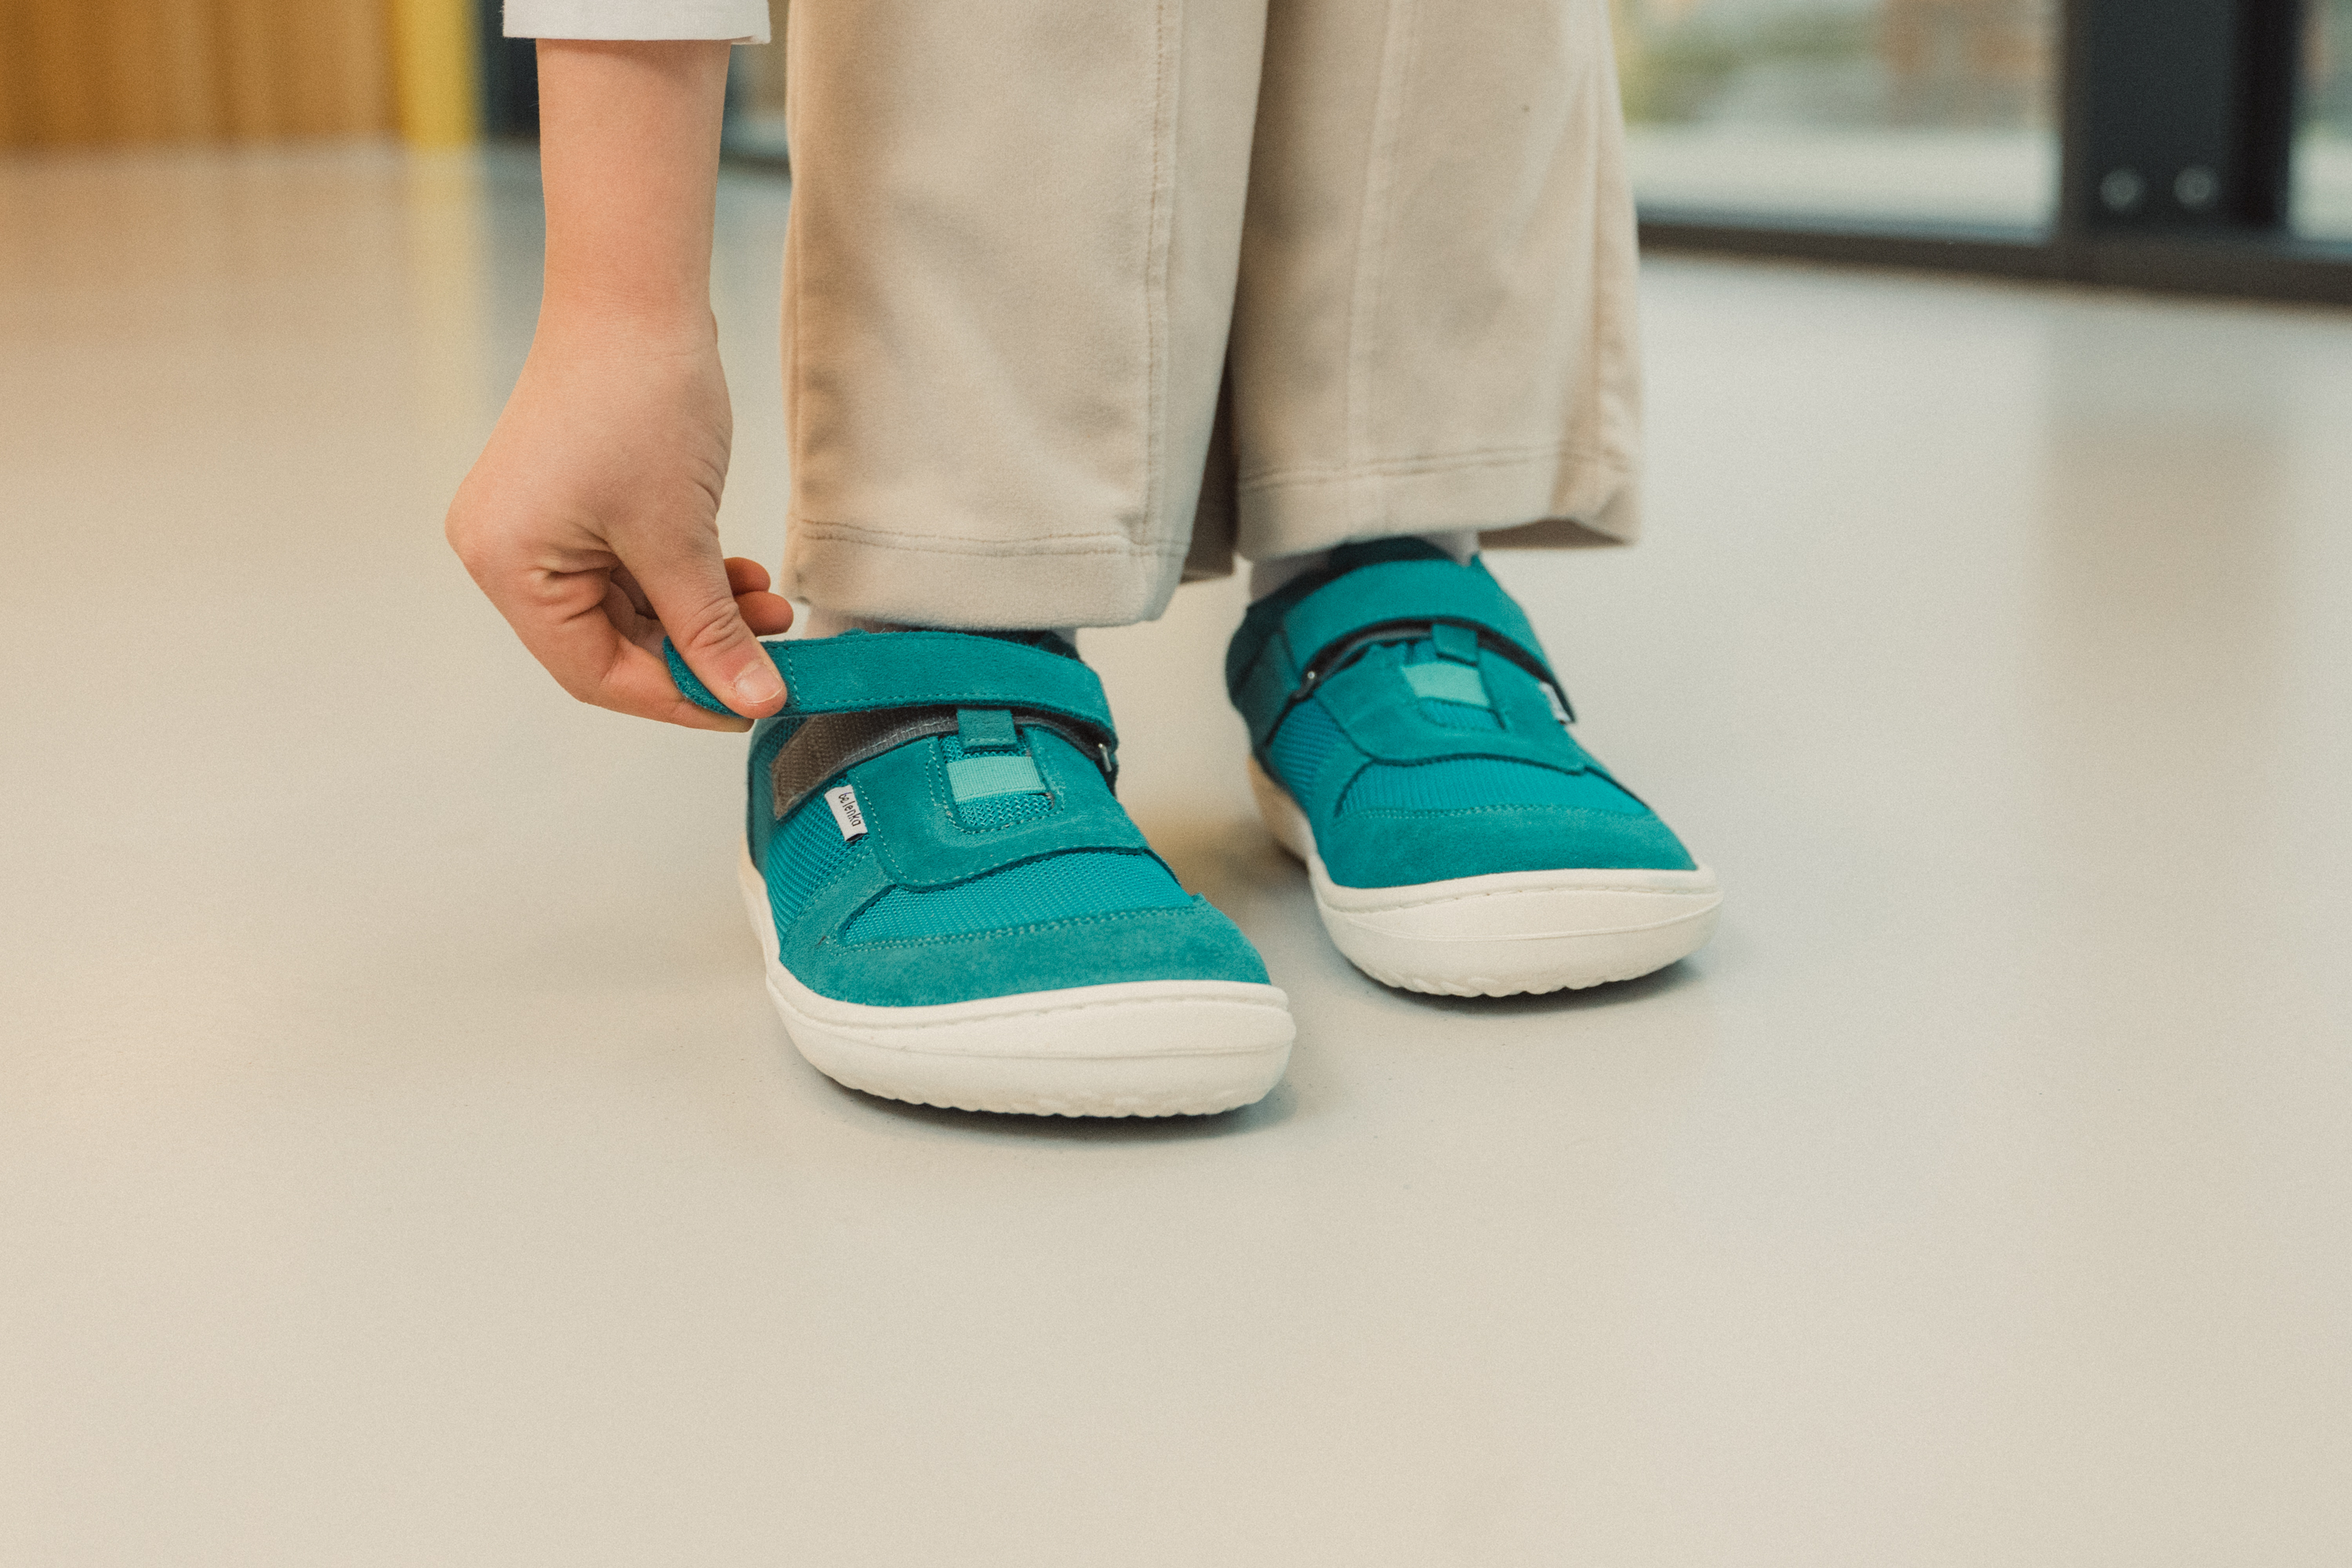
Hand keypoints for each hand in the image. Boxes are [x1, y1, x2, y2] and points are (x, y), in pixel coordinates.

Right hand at [445, 315, 791, 732]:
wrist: (637, 295)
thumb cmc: (640, 399)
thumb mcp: (679, 535)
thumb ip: (711, 629)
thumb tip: (753, 700)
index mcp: (507, 567)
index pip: (593, 673)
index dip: (677, 698)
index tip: (747, 704)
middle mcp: (506, 553)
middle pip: (610, 646)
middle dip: (697, 652)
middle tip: (772, 656)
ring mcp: (538, 527)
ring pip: (632, 609)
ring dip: (703, 615)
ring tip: (770, 609)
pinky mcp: (574, 504)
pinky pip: (634, 569)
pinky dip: (688, 579)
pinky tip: (743, 576)